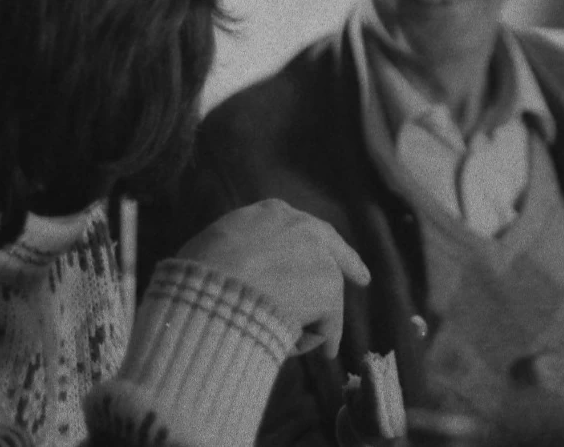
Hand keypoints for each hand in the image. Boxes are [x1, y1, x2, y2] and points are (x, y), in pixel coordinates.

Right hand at [176, 199, 370, 356]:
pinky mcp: (329, 289)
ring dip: (317, 316)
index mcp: (271, 212)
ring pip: (327, 289)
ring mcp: (320, 257)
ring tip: (307, 341)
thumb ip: (236, 248)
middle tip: (362, 279)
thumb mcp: (215, 244)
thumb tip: (234, 267)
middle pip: (330, 247)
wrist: (215, 289)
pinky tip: (323, 351)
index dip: (311, 243)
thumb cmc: (200, 270)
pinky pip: (327, 321)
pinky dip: (323, 337)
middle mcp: (302, 226)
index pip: (299, 227)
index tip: (321, 252)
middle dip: (348, 263)